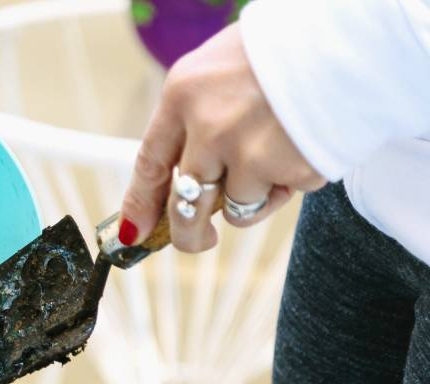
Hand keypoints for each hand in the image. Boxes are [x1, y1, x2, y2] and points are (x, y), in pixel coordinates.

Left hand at [119, 24, 325, 252]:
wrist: (355, 36)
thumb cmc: (289, 48)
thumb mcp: (222, 68)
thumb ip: (197, 115)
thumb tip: (182, 174)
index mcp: (183, 93)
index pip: (149, 162)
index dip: (140, 204)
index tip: (134, 232)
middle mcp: (206, 126)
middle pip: (184, 205)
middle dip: (188, 234)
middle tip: (199, 240)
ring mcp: (246, 151)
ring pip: (235, 209)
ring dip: (254, 196)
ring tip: (279, 154)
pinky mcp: (288, 169)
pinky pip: (280, 199)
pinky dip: (292, 181)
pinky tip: (306, 144)